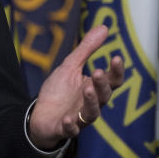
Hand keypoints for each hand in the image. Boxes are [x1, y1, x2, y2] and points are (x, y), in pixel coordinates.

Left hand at [28, 25, 124, 149]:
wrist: (41, 114)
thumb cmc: (59, 90)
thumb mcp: (71, 66)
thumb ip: (87, 49)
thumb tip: (105, 27)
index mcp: (94, 88)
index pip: (112, 80)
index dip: (116, 71)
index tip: (116, 57)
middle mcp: (91, 103)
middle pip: (104, 96)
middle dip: (102, 84)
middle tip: (97, 72)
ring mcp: (79, 117)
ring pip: (92, 113)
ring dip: (91, 102)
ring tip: (87, 89)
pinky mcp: (65, 128)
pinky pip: (71, 130)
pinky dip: (71, 126)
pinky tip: (68, 119)